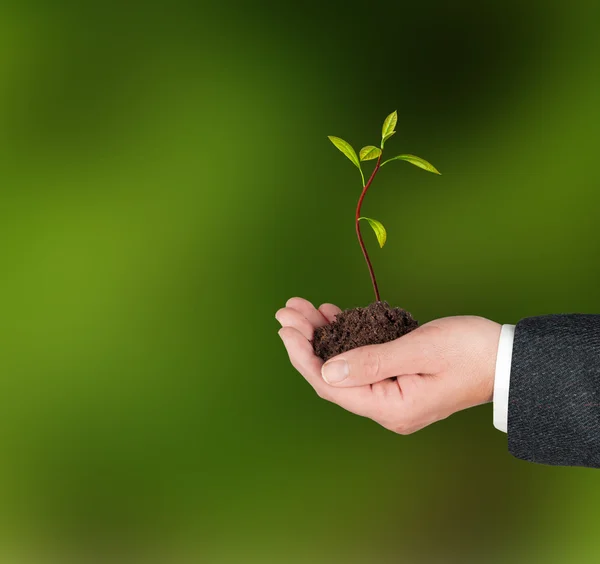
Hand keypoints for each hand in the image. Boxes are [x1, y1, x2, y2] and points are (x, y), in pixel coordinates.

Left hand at [276, 297, 500, 433]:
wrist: (507, 358)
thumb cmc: (470, 351)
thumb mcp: (420, 350)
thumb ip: (371, 361)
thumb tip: (325, 370)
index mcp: (391, 407)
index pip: (330, 385)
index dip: (302, 356)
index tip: (286, 327)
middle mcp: (387, 407)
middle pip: (332, 375)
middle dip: (306, 341)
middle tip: (287, 311)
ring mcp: (392, 395)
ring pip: (344, 366)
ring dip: (322, 336)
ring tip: (303, 309)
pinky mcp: (397, 380)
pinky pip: (362, 361)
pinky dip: (345, 337)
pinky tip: (332, 316)